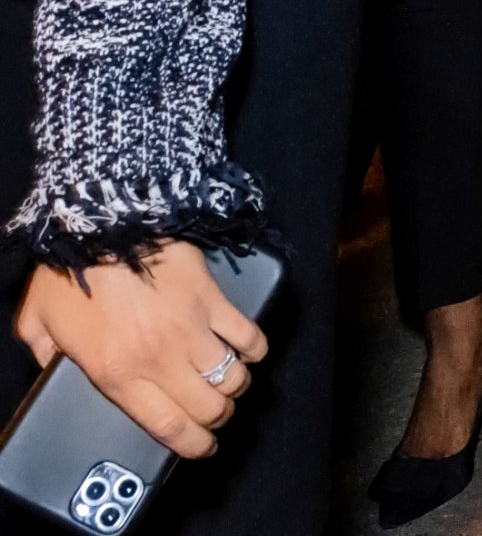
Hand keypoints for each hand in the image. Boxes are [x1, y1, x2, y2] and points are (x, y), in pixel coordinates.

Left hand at [18, 244, 267, 460]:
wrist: (104, 222)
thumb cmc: (67, 273)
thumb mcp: (36, 325)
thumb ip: (43, 357)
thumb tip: (53, 372)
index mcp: (117, 373)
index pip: (168, 425)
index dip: (192, 445)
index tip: (201, 448)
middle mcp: (160, 358)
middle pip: (209, 407)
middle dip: (216, 418)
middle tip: (212, 414)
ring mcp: (192, 328)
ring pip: (233, 377)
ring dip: (234, 386)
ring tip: (228, 382)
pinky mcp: (213, 299)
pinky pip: (249, 335)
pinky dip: (255, 349)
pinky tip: (248, 350)